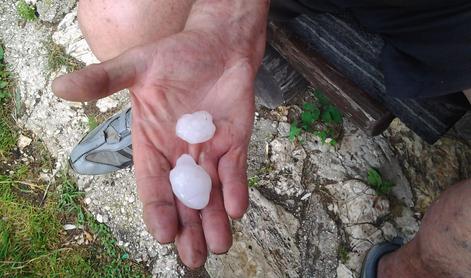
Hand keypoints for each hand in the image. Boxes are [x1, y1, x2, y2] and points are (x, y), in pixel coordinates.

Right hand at [52, 29, 261, 266]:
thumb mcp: (137, 66)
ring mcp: (209, 150)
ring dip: (215, 219)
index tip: (163, 235)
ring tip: (218, 246)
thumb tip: (60, 87)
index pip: (152, 183)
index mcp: (152, 143)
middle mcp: (180, 154)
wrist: (217, 45)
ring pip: (211, 192)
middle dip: (189, 228)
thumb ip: (103, 79)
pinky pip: (235, 171)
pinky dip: (236, 189)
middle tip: (194, 258)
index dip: (158, 209)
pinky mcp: (235, 143)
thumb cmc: (176, 55)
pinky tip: (236, 210)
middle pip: (183, 198)